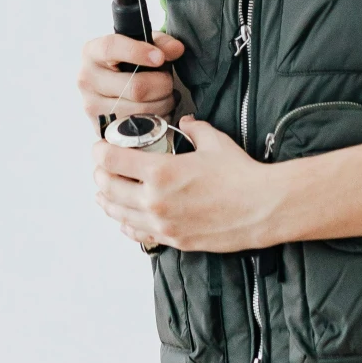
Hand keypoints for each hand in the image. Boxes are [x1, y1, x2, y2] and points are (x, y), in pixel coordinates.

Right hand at [76, 30, 185, 126]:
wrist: (115, 89)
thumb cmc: (131, 64)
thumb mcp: (143, 46)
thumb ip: (161, 43)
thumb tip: (176, 49)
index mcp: (92, 53)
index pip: (111, 48)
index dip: (138, 52)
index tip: (159, 57)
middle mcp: (87, 80)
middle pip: (135, 87)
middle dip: (162, 84)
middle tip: (168, 80)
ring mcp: (93, 108)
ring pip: (141, 111)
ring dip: (163, 103)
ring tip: (164, 95)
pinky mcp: (103, 129)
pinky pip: (140, 129)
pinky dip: (157, 120)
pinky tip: (158, 111)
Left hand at [93, 119, 287, 253]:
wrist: (262, 208)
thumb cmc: (240, 174)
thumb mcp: (214, 141)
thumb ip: (194, 129)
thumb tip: (187, 122)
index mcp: (160, 172)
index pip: (112, 161)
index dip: (100, 152)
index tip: (100, 147)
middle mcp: (154, 201)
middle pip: (109, 188)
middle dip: (100, 175)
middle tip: (100, 167)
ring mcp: (162, 224)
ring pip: (119, 214)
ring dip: (107, 201)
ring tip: (102, 193)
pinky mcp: (174, 240)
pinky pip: (139, 234)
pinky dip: (126, 224)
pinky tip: (123, 218)